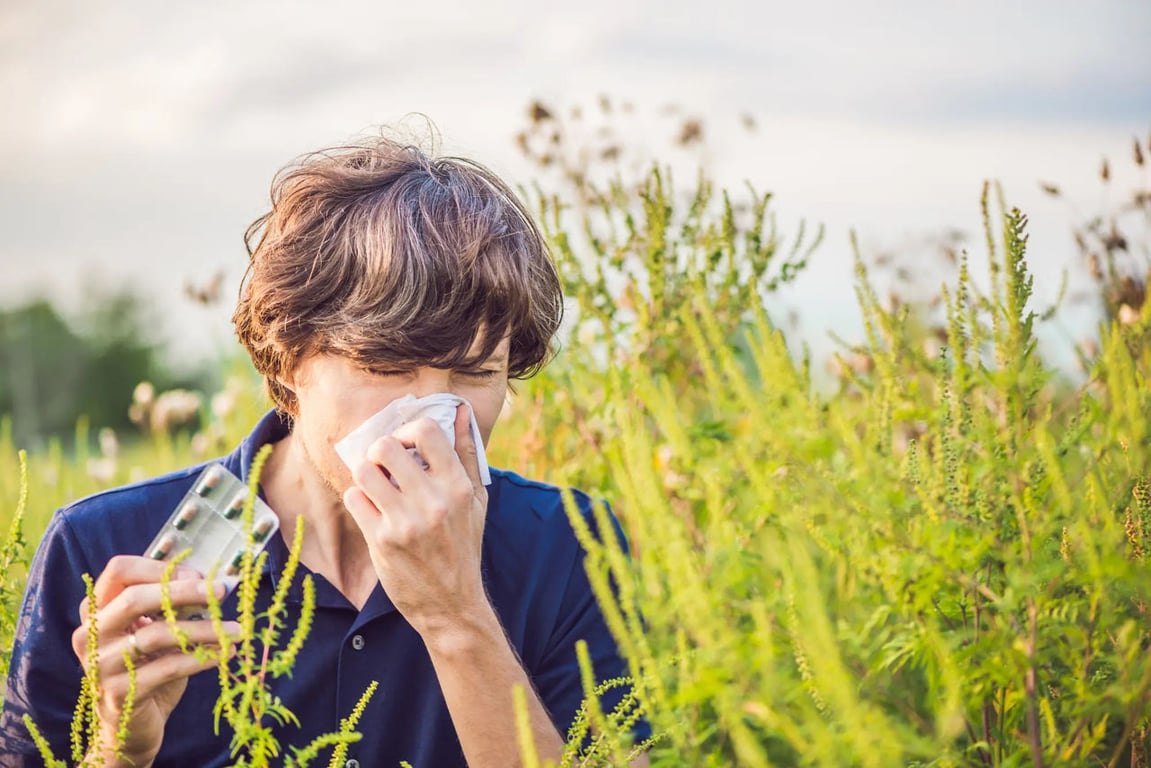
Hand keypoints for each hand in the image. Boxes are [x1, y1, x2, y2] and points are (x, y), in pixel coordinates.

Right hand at [71, 555, 240, 764]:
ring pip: (156, 635)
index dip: (160, 568)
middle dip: (183, 592)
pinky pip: (167, 668)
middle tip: (221, 591)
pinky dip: (201, 658)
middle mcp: (90, 635)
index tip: (198, 574)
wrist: (131, 726)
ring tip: (237, 629)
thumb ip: (171, 604)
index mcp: (96, 610)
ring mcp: (100, 667)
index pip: (119, 571)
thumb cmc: (148, 667)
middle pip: (134, 599)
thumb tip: (214, 581)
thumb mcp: (155, 629)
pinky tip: (225, 653)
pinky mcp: (119, 695)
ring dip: (203, 628)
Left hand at [343, 404, 490, 644]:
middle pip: (386, 446)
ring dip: (366, 474)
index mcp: (458, 487)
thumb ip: (468, 453)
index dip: (408, 431)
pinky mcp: (383, 541)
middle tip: (385, 466)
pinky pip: (355, 499)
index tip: (406, 447)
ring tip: (376, 486)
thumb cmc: (463, 546)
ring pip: (365, 471)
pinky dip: (359, 499)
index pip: (427, 432)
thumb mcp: (476, 500)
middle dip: (380, 452)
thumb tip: (460, 410)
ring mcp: (406, 522)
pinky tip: (372, 509)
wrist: (452, 604)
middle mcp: (434, 501)